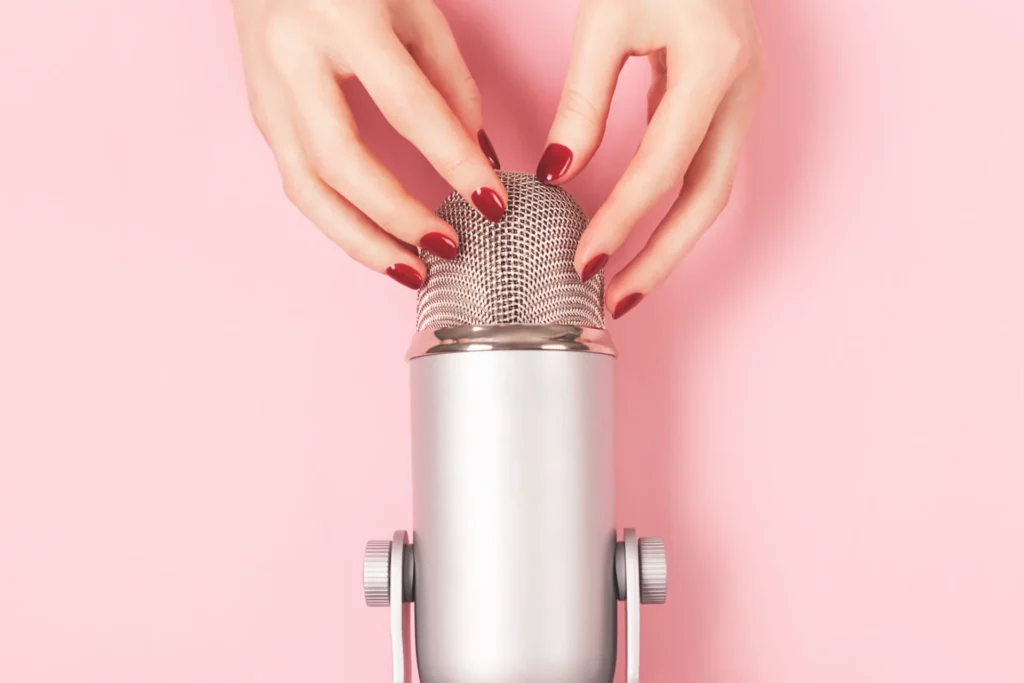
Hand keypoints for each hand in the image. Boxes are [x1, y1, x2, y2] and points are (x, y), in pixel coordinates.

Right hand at [231, 0, 505, 289]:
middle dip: (399, 216)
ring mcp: (267, 91)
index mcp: (344, 20)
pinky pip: (298, 182)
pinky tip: (376, 241)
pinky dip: (339, 222)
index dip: (454, 162)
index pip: (409, 107)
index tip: (493, 202)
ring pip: (306, 188)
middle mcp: (293, 58)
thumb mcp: (415, 10)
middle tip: (448, 247)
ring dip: (361, 240)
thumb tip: (477, 158)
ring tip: (411, 270)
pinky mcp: (260, 115)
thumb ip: (450, 82)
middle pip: (342, 161)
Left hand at [537, 0, 764, 317]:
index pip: (661, 170)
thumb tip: (561, 170)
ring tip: (627, 281)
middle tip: (616, 301)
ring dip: (670, 241)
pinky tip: (639, 227)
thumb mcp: (607, 21)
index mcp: (713, 68)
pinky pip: (704, 167)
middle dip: (660, 258)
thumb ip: (584, 101)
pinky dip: (672, 206)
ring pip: (712, 190)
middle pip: (705, 200)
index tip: (582, 263)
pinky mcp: (727, 98)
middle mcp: (741, 91)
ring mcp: (742, 97)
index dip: (619, 223)